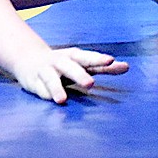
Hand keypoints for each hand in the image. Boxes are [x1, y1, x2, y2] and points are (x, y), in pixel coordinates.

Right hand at [11, 46, 128, 102]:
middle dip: (80, 75)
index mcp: (75, 57)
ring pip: (51, 79)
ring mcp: (46, 71)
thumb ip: (103, 67)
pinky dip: (44, 94)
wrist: (30, 57)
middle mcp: (61, 62)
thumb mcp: (83, 63)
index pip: (89, 57)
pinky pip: (39, 89)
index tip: (111, 60)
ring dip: (57, 89)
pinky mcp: (34, 82)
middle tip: (90, 84)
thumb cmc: (65, 63)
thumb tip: (127, 67)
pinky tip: (48, 100)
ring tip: (62, 100)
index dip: (99, 59)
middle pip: (71, 67)